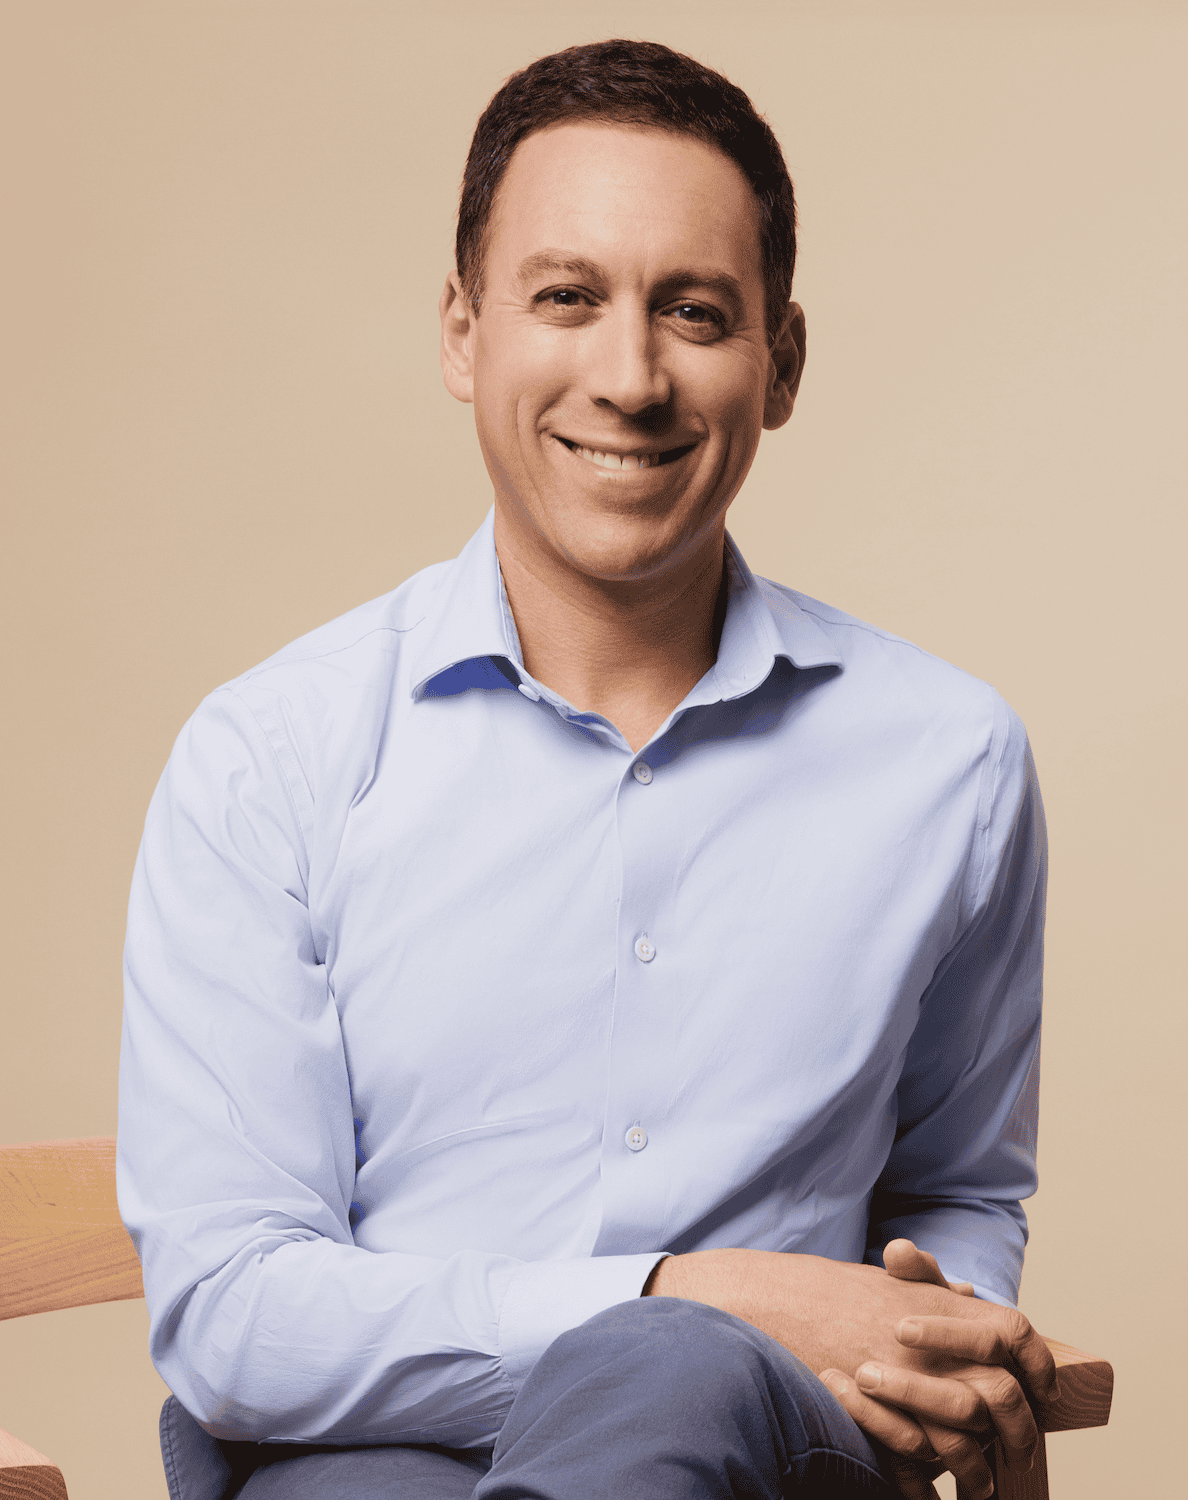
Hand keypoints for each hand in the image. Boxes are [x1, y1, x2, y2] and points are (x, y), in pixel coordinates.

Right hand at [646, 1243, 1057, 1499]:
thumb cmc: (829, 1293)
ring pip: (967, 1438)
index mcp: (939, 1306)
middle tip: (1020, 1455)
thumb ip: (931, 1289)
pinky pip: (920, 1459)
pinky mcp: (880, 1412)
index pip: (1016, 1333)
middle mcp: (930, 1343)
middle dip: (1017, 1431)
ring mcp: (905, 1379)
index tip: (1042, 1388)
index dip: (1038, 1363)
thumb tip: (972, 1296)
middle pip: (1001, 1394)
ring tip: (981, 1488)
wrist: (771, 1302)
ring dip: (978, 1469)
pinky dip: (929, 1482)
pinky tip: (932, 1492)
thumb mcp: (886, 1283)